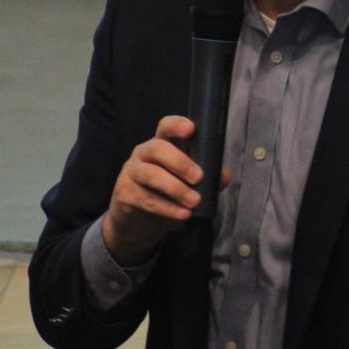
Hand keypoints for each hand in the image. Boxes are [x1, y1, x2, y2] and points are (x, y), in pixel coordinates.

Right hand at [101, 115, 227, 265]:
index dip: (176, 125)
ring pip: (150, 174)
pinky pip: (145, 198)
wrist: (138, 223)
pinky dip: (167, 208)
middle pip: (157, 148)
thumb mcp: (188, 184)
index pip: (165, 127)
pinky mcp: (124, 193)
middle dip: (180, 162)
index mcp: (161, 144)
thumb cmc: (167, 194)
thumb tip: (224, 176)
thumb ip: (207, 177)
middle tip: (199, 178)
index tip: (191, 129)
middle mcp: (143, 153)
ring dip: (175, 188)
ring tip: (194, 201)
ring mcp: (131, 172)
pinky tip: (182, 214)